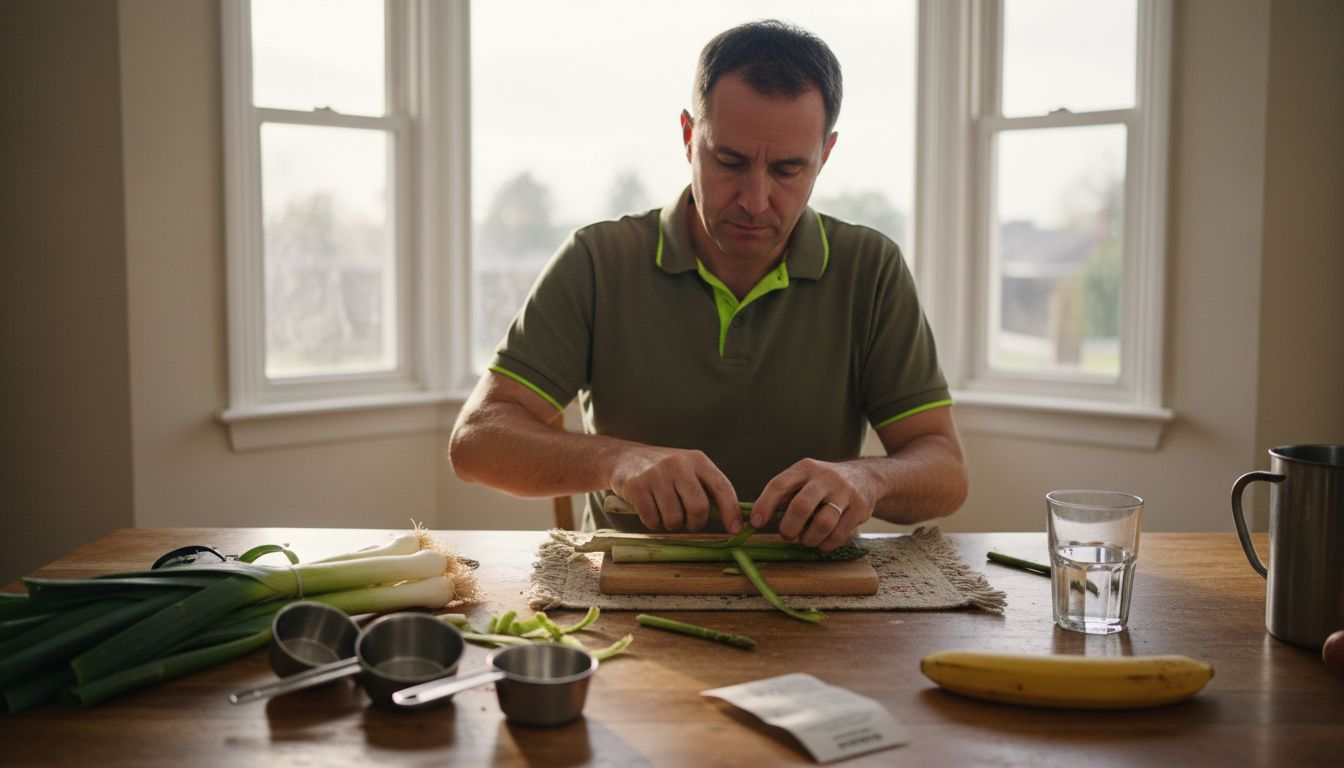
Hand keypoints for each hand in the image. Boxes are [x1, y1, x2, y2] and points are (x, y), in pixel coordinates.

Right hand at [609, 445, 741, 531]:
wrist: (623, 457)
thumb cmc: (663, 470)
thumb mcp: (688, 469)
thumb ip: (707, 489)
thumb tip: (732, 520)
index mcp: (697, 459)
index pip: (722, 487)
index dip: (731, 511)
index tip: (735, 529)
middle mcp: (678, 464)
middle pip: (699, 507)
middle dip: (696, 524)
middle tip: (689, 524)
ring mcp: (656, 474)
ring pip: (674, 519)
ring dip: (671, 524)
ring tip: (665, 512)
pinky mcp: (636, 486)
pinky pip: (652, 520)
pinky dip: (653, 523)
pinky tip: (650, 509)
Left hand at [753, 459, 874, 551]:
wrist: (866, 477)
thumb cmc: (824, 483)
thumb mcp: (804, 479)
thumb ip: (785, 494)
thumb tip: (759, 517)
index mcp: (805, 468)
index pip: (779, 484)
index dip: (764, 505)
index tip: (755, 523)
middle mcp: (825, 477)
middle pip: (801, 506)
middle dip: (789, 528)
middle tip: (786, 536)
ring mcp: (845, 492)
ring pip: (823, 523)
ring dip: (809, 539)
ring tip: (806, 540)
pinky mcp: (860, 508)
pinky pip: (840, 534)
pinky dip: (826, 544)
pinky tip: (822, 542)